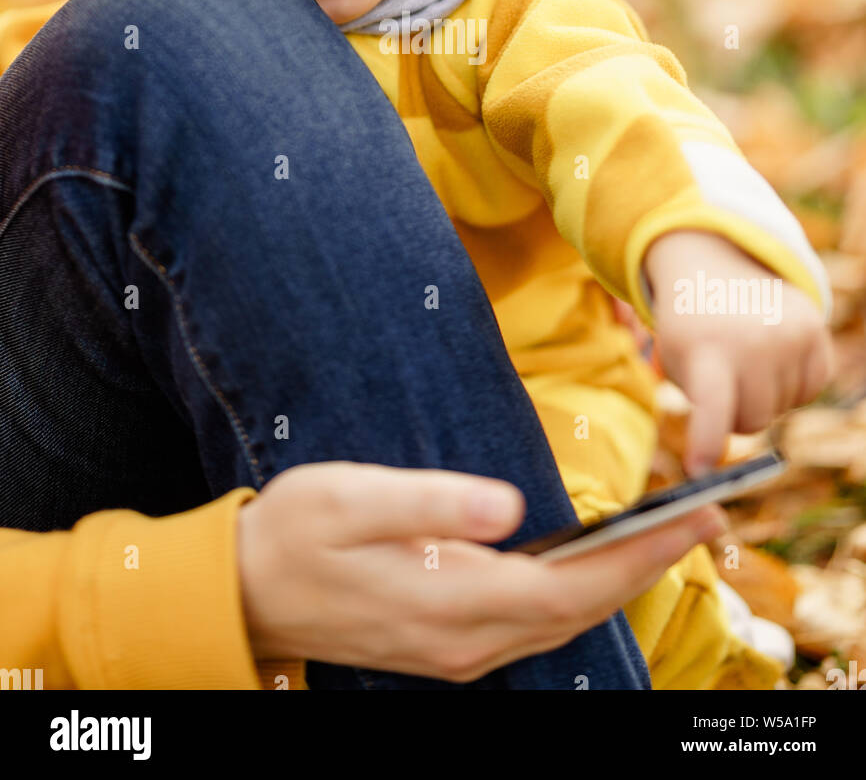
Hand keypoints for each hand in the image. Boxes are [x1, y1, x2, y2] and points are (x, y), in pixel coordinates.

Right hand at [237, 460, 725, 682]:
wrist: (246, 595)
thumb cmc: (296, 533)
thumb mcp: (352, 497)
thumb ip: (432, 501)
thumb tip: (511, 504)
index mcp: (450, 599)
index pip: (571, 583)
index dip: (639, 553)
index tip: (692, 516)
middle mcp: (465, 640)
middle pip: (581, 610)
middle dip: (648, 564)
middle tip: (705, 518)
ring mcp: (459, 651)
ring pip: (563, 623)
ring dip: (620, 581)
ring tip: (666, 535)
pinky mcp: (450, 646)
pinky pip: (537, 626)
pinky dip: (582, 594)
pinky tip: (594, 563)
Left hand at [644, 229, 834, 474]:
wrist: (713, 264)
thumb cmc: (691, 329)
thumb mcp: (678, 361)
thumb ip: (702, 413)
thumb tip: (726, 466)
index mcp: (706, 348)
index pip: (710, 405)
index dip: (706, 441)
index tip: (698, 471)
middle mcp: (754, 341)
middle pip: (752, 422)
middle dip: (735, 413)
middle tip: (720, 376)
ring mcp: (790, 335)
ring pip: (781, 410)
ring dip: (763, 394)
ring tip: (742, 354)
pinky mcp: (815, 331)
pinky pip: (808, 391)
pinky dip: (789, 383)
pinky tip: (769, 352)